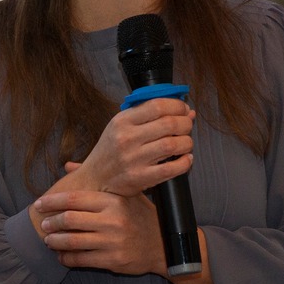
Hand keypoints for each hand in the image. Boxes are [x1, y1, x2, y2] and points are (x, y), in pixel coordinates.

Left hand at [33, 181, 164, 275]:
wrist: (165, 246)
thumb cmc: (142, 217)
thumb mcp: (126, 195)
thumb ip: (97, 181)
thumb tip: (69, 166)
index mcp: (113, 201)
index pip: (75, 198)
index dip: (53, 201)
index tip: (40, 203)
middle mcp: (113, 220)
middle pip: (70, 219)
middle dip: (52, 223)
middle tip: (44, 224)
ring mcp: (113, 241)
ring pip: (72, 241)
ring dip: (55, 241)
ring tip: (48, 240)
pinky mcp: (113, 260)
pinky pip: (81, 260)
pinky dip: (66, 258)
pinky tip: (61, 256)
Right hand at [64, 99, 193, 196]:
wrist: (95, 178)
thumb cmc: (112, 150)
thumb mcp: (122, 125)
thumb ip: (150, 115)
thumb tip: (188, 111)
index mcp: (123, 121)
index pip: (157, 105)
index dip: (177, 105)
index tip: (183, 109)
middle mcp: (127, 138)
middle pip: (169, 124)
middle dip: (185, 123)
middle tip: (187, 126)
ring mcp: (133, 159)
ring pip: (172, 145)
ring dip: (187, 142)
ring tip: (185, 143)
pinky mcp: (140, 178)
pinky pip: (171, 169)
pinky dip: (185, 163)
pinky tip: (186, 159)